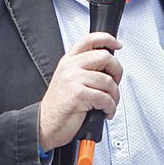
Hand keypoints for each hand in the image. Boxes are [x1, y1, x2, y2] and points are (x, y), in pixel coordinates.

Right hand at [38, 32, 122, 151]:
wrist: (45, 125)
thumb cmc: (58, 107)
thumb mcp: (67, 81)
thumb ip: (84, 70)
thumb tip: (108, 67)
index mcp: (68, 61)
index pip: (89, 40)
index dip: (107, 39)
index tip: (117, 44)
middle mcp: (70, 67)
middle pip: (105, 57)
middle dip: (117, 71)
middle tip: (115, 83)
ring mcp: (73, 80)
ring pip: (108, 81)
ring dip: (114, 96)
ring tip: (109, 104)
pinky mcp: (79, 94)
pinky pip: (105, 98)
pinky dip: (110, 107)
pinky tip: (105, 111)